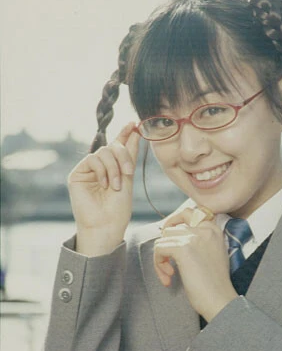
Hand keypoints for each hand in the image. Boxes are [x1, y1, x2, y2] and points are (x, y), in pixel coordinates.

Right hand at [68, 123, 139, 254]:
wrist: (106, 225)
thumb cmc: (118, 208)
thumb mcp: (128, 178)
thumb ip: (129, 154)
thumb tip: (135, 131)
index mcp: (114, 168)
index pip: (118, 147)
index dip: (125, 134)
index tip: (135, 124)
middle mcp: (100, 167)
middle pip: (112, 147)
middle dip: (123, 156)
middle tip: (129, 172)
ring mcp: (88, 170)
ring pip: (103, 152)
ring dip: (114, 167)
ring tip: (116, 185)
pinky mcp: (77, 174)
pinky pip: (92, 159)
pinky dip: (102, 170)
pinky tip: (105, 184)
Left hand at [154, 208, 237, 320]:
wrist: (220, 299)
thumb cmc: (214, 284)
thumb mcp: (212, 254)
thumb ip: (199, 241)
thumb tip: (173, 236)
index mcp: (214, 229)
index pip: (190, 212)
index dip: (175, 222)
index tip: (171, 239)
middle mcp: (205, 229)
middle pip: (172, 227)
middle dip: (166, 245)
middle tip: (166, 261)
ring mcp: (194, 237)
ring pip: (163, 239)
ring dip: (161, 258)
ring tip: (170, 275)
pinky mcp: (183, 248)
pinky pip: (159, 249)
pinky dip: (159, 265)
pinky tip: (169, 279)